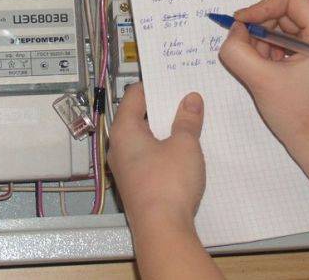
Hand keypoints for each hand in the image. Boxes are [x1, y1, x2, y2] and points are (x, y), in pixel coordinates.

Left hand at [108, 83, 204, 233]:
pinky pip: (146, 156)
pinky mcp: (135, 184)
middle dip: (160, 107)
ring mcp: (124, 168)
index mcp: (124, 130)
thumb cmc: (168, 182)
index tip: (171, 78)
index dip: (153, 85)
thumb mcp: (184, 145)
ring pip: (142, 138)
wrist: (161, 230)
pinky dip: (161, 147)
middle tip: (183, 96)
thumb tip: (190, 99)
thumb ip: (187, 120)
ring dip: (162, 129)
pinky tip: (181, 149)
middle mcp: (118, 147)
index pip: (133, 96)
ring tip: (186, 120)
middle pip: (137, 116)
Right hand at [218, 0, 308, 158]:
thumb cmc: (302, 118)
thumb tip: (233, 31)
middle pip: (284, 11)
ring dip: (262, 42)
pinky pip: (285, 42)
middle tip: (243, 48)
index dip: (261, 6)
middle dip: (259, 28)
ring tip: (256, 66)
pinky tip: (264, 71)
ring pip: (282, 27)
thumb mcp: (261, 81)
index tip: (240, 24)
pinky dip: (269, 52)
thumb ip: (238, 51)